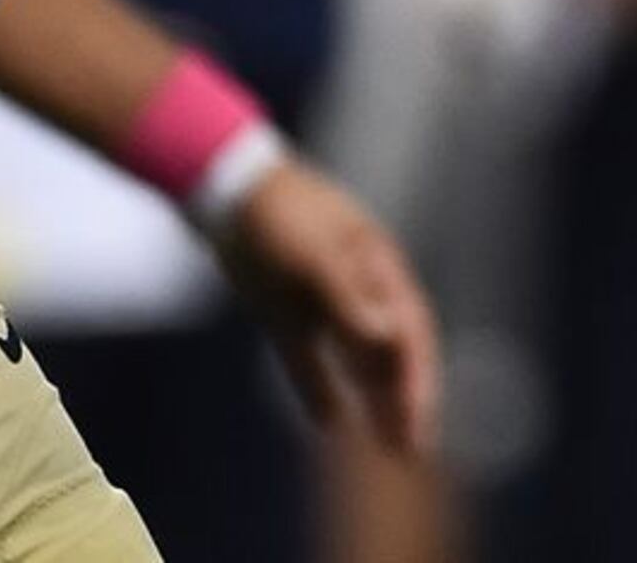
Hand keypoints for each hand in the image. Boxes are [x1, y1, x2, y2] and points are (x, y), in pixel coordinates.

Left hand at [211, 159, 443, 457]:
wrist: (217, 185)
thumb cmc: (275, 217)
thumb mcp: (315, 260)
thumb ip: (352, 302)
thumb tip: (392, 340)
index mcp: (377, 268)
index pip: (410, 334)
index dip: (418, 382)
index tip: (419, 427)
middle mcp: (357, 286)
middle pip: (391, 352)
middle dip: (405, 401)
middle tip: (412, 452)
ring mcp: (320, 297)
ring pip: (357, 360)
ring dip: (374, 401)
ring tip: (385, 446)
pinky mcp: (283, 308)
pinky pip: (310, 359)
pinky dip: (321, 389)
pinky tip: (328, 425)